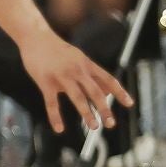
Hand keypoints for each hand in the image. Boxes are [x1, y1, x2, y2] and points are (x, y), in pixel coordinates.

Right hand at [16, 29, 130, 134]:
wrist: (36, 37)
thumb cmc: (57, 49)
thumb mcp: (79, 57)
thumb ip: (92, 74)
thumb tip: (108, 91)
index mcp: (86, 64)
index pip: (108, 79)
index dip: (119, 92)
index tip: (129, 103)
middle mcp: (77, 70)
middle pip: (95, 91)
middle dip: (104, 108)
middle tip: (110, 123)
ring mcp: (61, 76)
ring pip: (77, 97)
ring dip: (87, 113)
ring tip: (94, 126)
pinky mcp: (45, 81)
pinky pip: (51, 102)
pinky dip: (55, 117)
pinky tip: (59, 128)